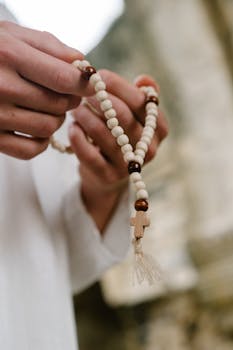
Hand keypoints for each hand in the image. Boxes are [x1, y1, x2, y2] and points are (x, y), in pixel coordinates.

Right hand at [0, 21, 93, 158]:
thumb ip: (49, 45)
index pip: (64, 79)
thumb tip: (82, 64)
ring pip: (49, 128)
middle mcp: (1, 87)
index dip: (86, 84)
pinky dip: (42, 142)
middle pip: (59, 105)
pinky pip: (32, 150)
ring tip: (47, 107)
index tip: (93, 84)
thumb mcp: (11, 35)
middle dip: (70, 99)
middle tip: (65, 92)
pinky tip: (36, 127)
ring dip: (56, 119)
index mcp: (9, 56)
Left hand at [69, 70, 167, 231]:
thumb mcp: (135, 116)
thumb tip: (143, 80)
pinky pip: (87, 152)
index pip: (141, 100)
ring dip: (83, 114)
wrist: (108, 174)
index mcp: (160, 128)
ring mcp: (128, 164)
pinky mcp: (107, 176)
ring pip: (101, 131)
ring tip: (75, 108)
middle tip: (82, 90)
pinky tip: (73, 127)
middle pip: (121, 114)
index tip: (98, 74)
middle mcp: (148, 148)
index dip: (117, 84)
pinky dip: (76, 135)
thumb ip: (140, 94)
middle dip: (97, 97)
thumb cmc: (120, 135)